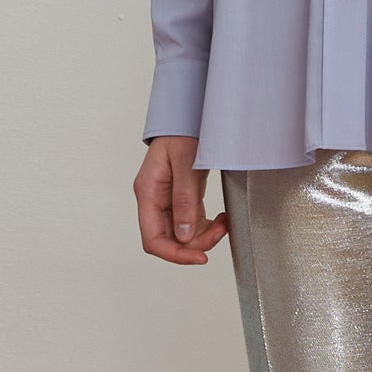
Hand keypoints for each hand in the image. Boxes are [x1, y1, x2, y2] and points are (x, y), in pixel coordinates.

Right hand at [135, 135, 227, 265]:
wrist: (190, 114)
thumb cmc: (183, 131)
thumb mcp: (186, 163)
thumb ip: (184, 199)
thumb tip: (183, 235)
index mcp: (148, 193)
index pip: (153, 239)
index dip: (175, 254)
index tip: (200, 258)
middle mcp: (155, 200)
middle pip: (169, 239)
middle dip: (196, 243)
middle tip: (221, 232)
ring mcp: (168, 200)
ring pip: (182, 233)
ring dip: (204, 235)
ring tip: (224, 223)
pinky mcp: (182, 197)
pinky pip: (192, 222)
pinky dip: (207, 226)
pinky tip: (221, 219)